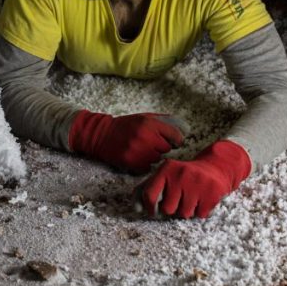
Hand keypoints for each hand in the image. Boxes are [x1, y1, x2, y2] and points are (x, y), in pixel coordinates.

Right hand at [68, 110, 185, 173]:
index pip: (176, 136)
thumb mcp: (144, 117)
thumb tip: (185, 128)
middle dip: (161, 147)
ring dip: (152, 156)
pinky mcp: (131, 162)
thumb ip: (163, 121)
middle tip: (150, 143)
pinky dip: (143, 164)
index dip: (176, 140)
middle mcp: (145, 136)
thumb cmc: (126, 125)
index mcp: (149, 123)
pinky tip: (136, 156)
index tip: (173, 141)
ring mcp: (137, 150)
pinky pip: (147, 167)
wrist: (101, 135)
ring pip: (157, 159)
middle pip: (166, 149)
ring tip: (141, 149)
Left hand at [138, 140, 250, 217]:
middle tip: (179, 199)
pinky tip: (202, 199)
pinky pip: (200, 215)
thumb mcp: (164, 176)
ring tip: (191, 198)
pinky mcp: (211, 192)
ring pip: (184, 214)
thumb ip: (146, 190)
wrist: (214, 167)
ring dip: (187, 210)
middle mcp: (180, 174)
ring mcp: (197, 183)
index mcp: (166, 169)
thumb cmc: (183, 176)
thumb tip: (136, 209)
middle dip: (172, 209)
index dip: (149, 208)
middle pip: (167, 209)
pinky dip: (201, 211)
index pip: (149, 195)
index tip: (153, 211)